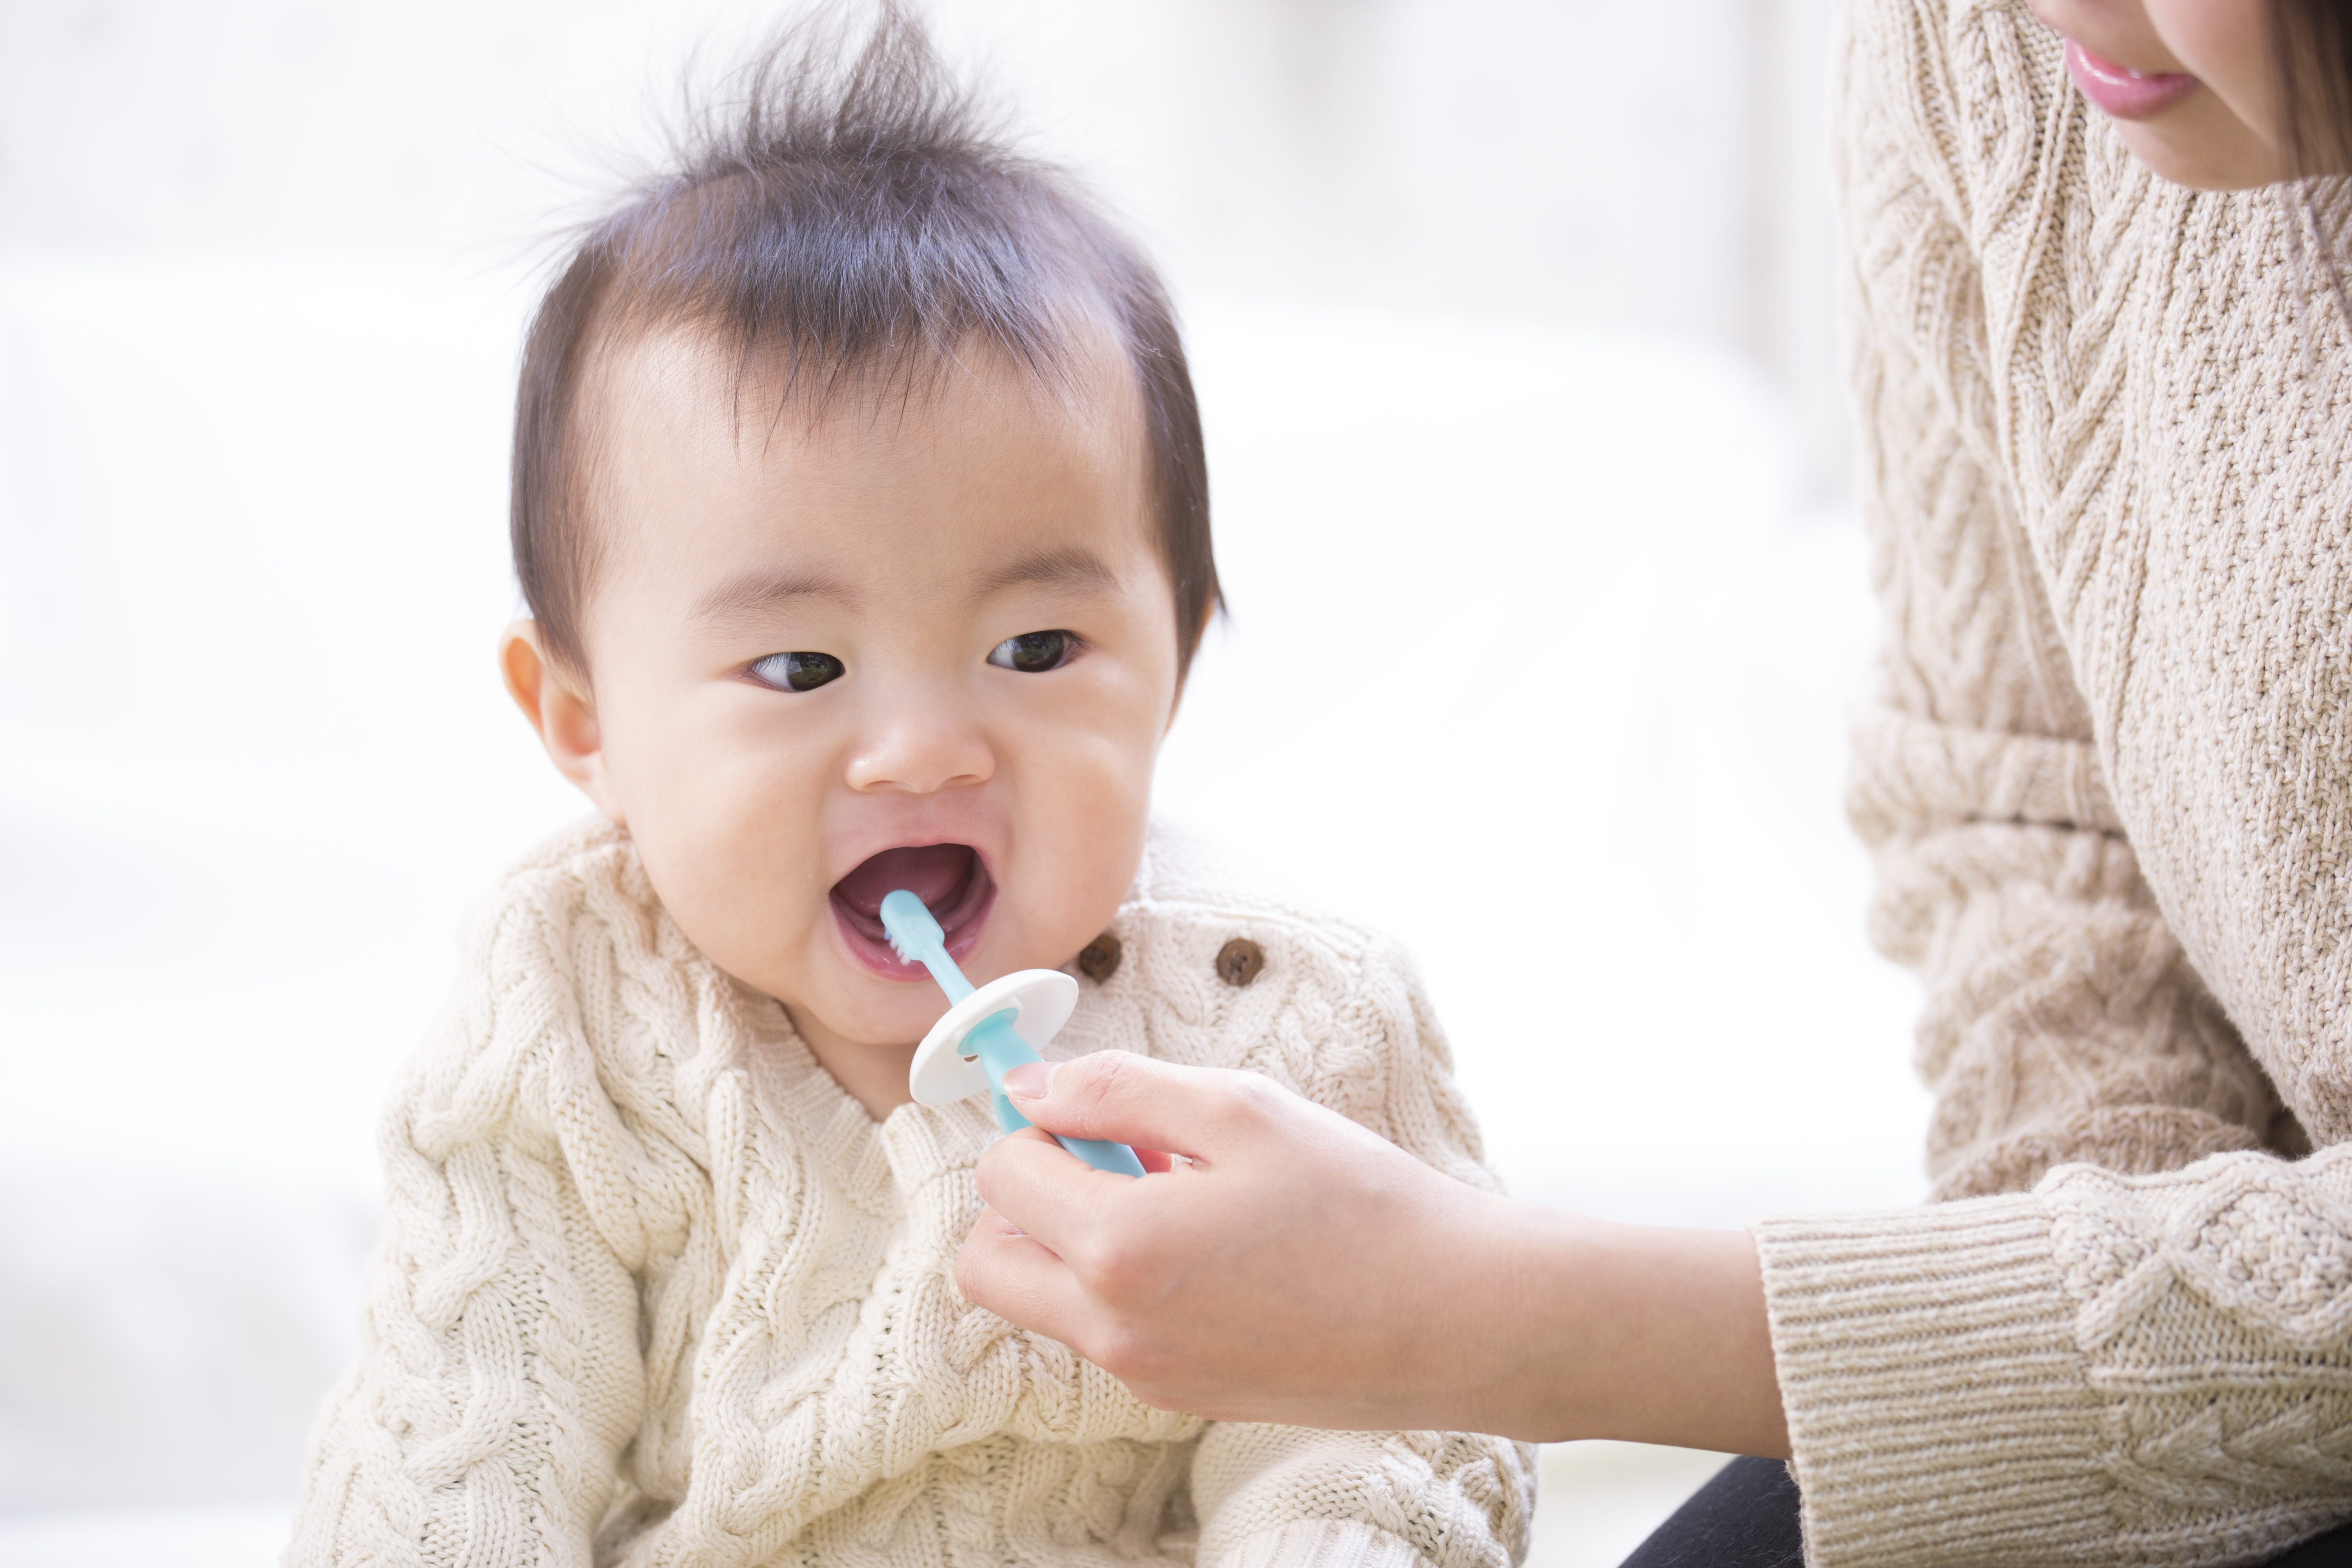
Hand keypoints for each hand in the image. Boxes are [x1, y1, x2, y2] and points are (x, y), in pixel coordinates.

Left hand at [956, 1053, 1788, 1453]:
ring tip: (1177, 1196)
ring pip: (1042, 1298)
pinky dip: (1120, 1281)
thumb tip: (1031, 1090)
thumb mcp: (1241, 1109)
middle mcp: (1113, 1327)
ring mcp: (1144, 1373)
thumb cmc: (1362, 1204)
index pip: (999, 1175)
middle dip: (1026, 1196)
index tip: (1102, 1110)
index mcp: (1120, 1247)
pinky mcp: (1180, 1395)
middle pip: (988, 1260)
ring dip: (1074, 1239)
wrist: (1457, 1317)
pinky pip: (1103, 1331)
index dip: (1038, 1124)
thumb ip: (1119, 1090)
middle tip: (1117, 1156)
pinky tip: (1210, 1245)